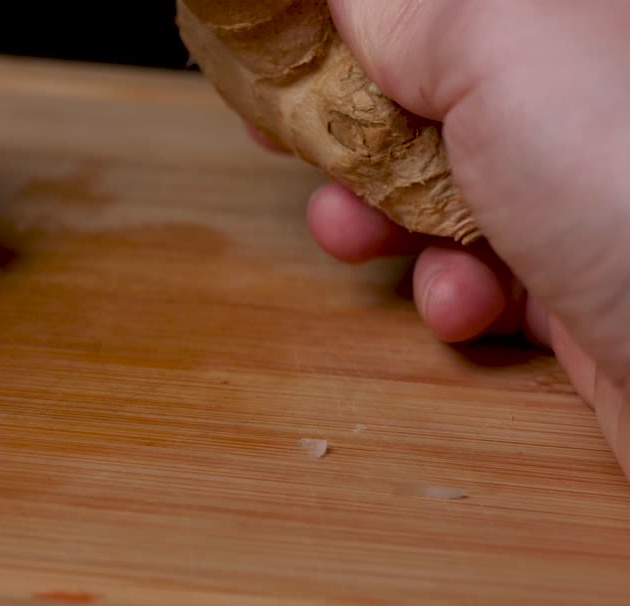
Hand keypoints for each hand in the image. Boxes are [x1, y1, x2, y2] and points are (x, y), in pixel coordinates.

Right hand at [255, 2, 629, 471]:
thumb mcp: (496, 35)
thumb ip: (396, 0)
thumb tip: (340, 4)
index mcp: (585, 5)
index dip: (352, 17)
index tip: (280, 44)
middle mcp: (600, 77)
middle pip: (436, 74)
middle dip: (351, 115)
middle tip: (294, 138)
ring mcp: (599, 175)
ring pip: (449, 175)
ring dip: (383, 214)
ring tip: (361, 236)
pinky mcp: (595, 269)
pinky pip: (492, 262)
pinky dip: (456, 288)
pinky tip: (467, 304)